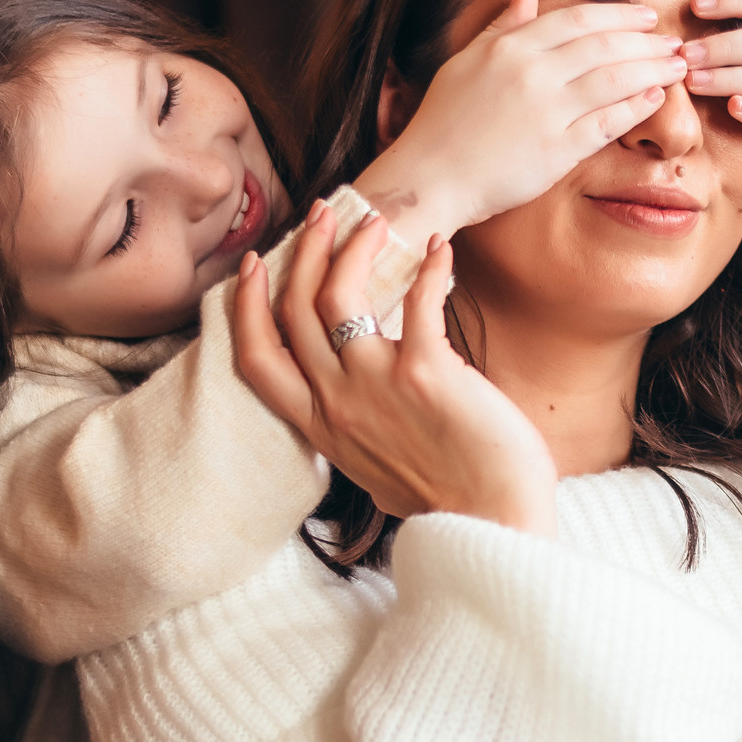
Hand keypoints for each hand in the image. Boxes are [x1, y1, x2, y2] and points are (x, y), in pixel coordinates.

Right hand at [234, 203, 558, 536]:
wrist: (494, 526)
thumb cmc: (450, 501)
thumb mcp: (375, 468)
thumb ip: (356, 430)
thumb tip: (360, 405)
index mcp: (321, 427)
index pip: (257, 358)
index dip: (247, 305)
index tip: (256, 263)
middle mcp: (337, 403)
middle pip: (292, 311)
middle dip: (303, 251)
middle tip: (323, 215)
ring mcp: (375, 387)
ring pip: (335, 296)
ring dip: (350, 248)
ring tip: (374, 221)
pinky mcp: (425, 373)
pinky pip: (417, 300)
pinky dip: (431, 267)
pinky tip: (441, 250)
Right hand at [364, 0, 687, 231]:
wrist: (429, 178)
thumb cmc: (442, 123)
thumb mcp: (464, 62)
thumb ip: (501, 27)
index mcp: (510, 47)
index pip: (578, 19)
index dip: (619, 15)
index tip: (646, 17)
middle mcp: (532, 72)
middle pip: (605, 45)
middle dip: (647, 41)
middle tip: (675, 42)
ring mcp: (546, 111)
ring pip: (614, 79)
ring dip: (652, 69)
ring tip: (677, 67)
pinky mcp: (556, 150)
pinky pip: (607, 123)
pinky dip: (636, 107)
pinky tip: (656, 99)